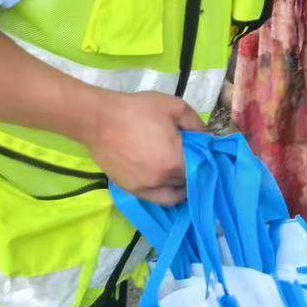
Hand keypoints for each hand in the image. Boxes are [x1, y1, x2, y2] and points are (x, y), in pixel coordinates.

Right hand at [84, 91, 203, 205]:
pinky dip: (164, 192)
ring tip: (180, 171)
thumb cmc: (137, 111)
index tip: (206, 154)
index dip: (207, 162)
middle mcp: (161, 181)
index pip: (202, 171)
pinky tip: (165, 180)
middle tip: (191, 158)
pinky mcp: (129, 190)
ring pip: (173, 194)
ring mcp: (144, 188)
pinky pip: (155, 198)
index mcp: (175, 162)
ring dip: (180, 185)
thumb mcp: (175, 107)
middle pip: (188, 183)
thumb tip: (207, 139)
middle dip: (194, 172)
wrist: (99, 120)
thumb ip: (196, 124)